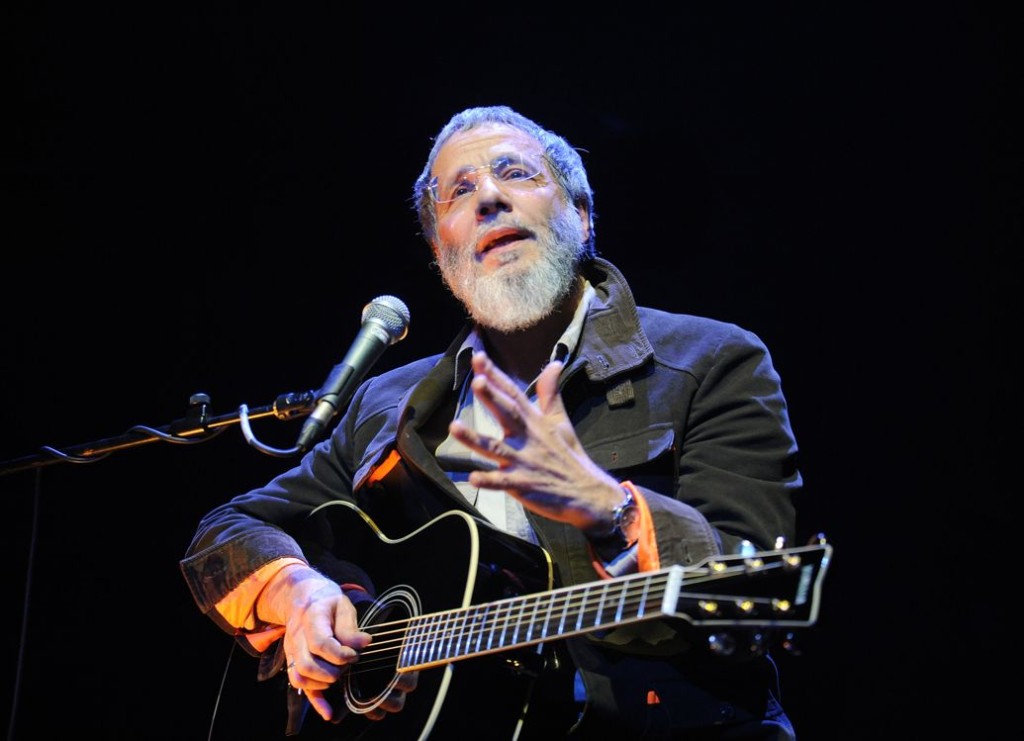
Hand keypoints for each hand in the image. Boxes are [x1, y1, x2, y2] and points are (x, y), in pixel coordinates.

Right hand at [261, 565, 417, 721]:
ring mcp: (292, 652)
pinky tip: (329, 712)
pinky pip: (299, 686)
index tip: (355, 654)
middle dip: (333, 671)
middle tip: (349, 664)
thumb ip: (351, 627)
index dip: (340, 654)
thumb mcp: (342, 605)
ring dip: (324, 682)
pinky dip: (315, 701)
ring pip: (300, 677)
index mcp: (310, 618)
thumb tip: (365, 643)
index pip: (320, 643)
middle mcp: (296, 637)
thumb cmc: (326, 601)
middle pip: (307, 665)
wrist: (301, 597)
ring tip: (340, 673)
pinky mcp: (294, 662)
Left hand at [449, 350, 623, 533]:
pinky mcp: (522, 485)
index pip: (513, 393)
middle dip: (491, 397)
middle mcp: (528, 438)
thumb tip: (554, 363)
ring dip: (475, 438)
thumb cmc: (569, 456)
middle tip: (476, 381)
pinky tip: (473, 477)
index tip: (478, 357)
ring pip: (496, 449)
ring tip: (454, 427)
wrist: (587, 493)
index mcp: (535, 422)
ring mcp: (524, 462)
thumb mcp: (561, 421)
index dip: (495, 375)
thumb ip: (550, 393)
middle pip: (507, 414)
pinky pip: (502, 483)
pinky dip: (488, 480)